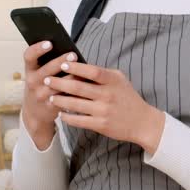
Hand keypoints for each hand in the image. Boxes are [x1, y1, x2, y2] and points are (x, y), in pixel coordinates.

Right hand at [21, 43, 76, 150]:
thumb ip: (48, 63)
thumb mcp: (38, 75)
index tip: (49, 43)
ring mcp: (41, 94)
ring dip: (71, 77)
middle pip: (46, 70)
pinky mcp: (50, 105)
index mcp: (29, 70)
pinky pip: (64, 97)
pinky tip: (84, 85)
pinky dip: (75, 91)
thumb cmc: (40, 86)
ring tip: (83, 71)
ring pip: (57, 84)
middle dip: (60, 61)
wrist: (35, 113)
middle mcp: (32, 82)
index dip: (38, 49)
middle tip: (73, 54)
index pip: (29, 56)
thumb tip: (68, 51)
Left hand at [47, 61, 165, 153]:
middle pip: (78, 87)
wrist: (142, 122)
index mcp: (113, 81)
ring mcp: (104, 111)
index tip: (62, 64)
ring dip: (60, 100)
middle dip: (60, 83)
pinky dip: (67, 117)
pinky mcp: (101, 125)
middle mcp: (108, 95)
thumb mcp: (120, 80)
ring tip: (50, 95)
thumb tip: (79, 66)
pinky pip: (79, 120)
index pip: (91, 71)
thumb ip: (102, 73)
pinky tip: (61, 113)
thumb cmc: (128, 98)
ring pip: (75, 104)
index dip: (76, 67)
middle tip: (47, 80)